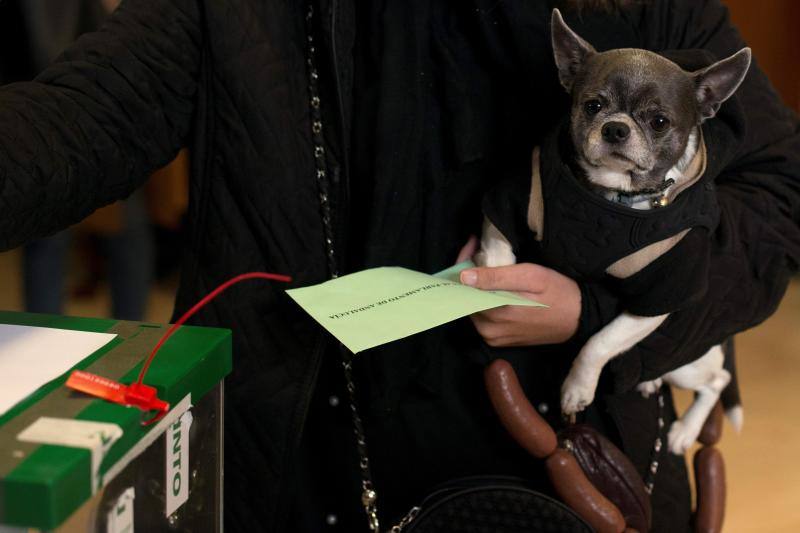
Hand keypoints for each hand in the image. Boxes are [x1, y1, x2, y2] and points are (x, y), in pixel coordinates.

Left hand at [460, 262, 580, 346]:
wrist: (579, 319)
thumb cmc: (558, 293)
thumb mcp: (532, 277)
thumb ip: (497, 277)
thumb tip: (464, 277)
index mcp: (494, 313)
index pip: (464, 287)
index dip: (464, 263)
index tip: (472, 244)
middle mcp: (487, 330)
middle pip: (466, 297)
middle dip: (469, 273)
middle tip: (478, 250)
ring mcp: (492, 338)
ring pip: (472, 306)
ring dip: (476, 287)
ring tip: (487, 265)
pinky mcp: (498, 341)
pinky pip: (482, 317)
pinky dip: (484, 300)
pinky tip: (494, 286)